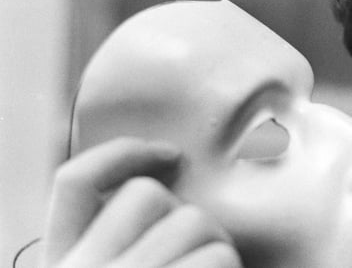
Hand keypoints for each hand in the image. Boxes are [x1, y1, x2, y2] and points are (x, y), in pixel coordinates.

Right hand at [41, 138, 241, 267]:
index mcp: (64, 264)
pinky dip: (230, 267)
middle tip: (200, 250)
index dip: (123, 152)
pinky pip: (218, 256)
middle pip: (146, 194)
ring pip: (192, 220)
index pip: (74, 181)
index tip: (168, 152)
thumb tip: (163, 190)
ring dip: (215, 244)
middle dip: (186, 215)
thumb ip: (118, 240)